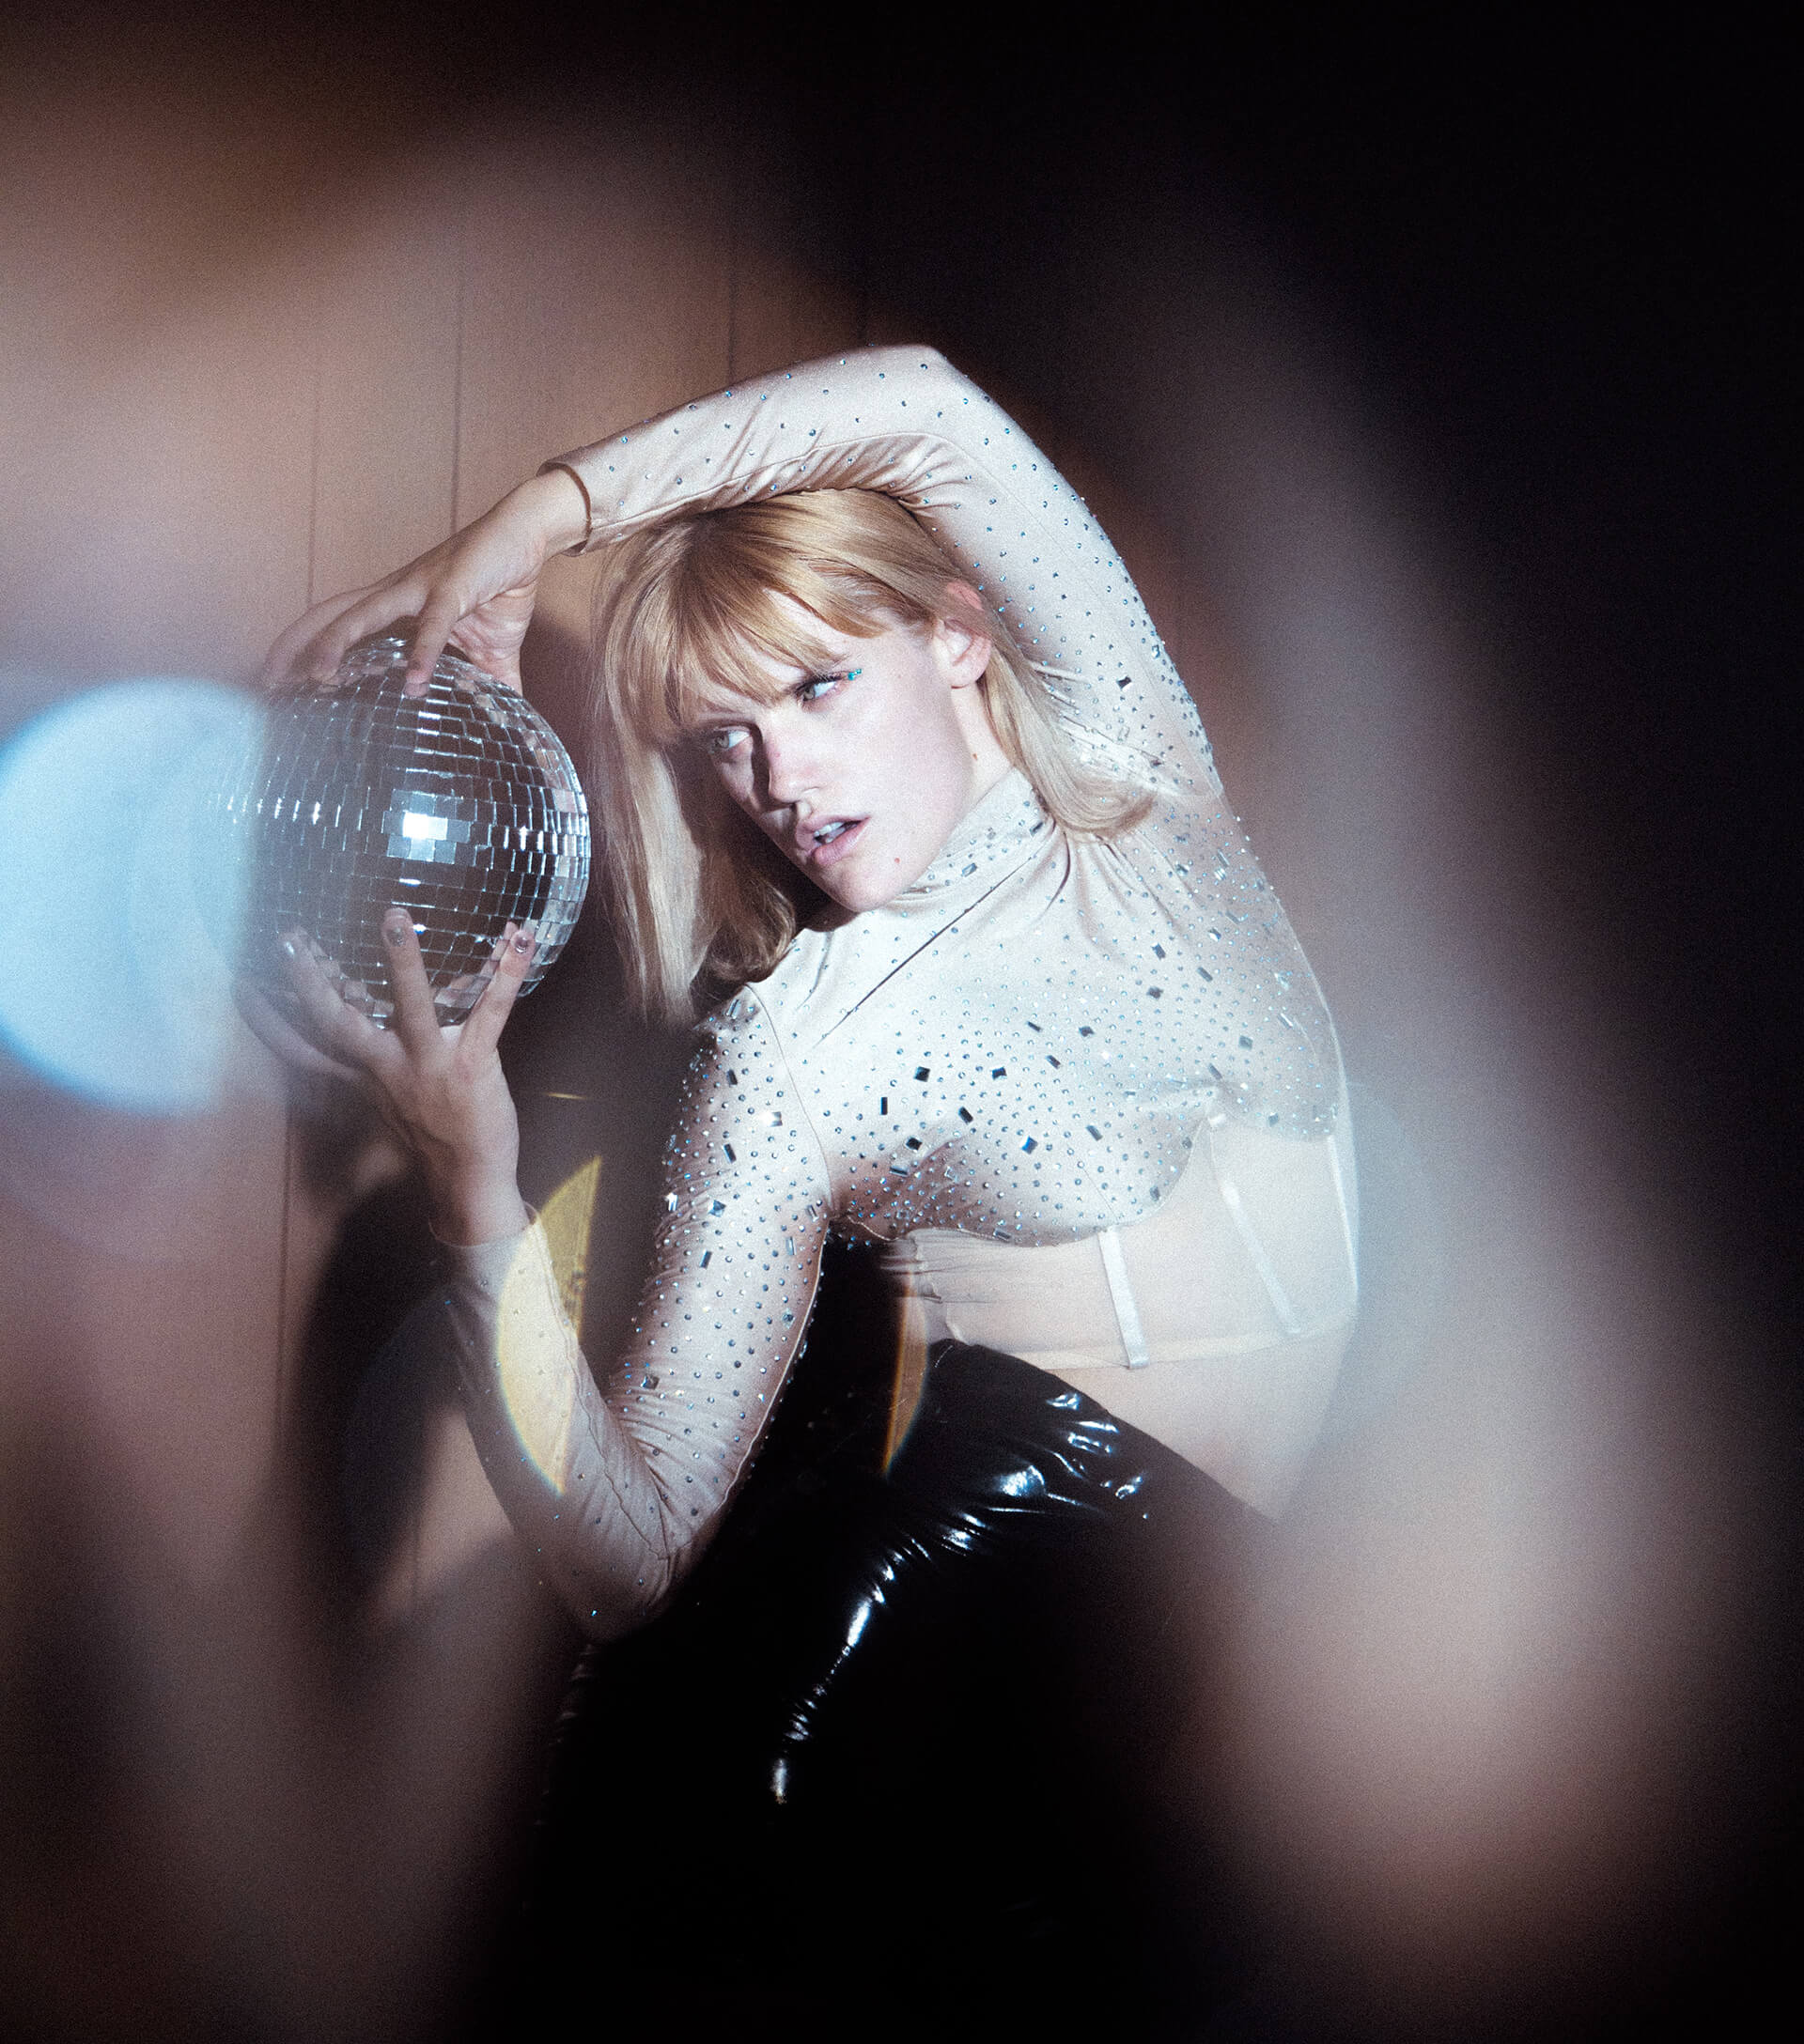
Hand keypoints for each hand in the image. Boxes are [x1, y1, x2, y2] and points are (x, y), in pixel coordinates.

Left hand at [260, 467, 589, 697]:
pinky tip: (413, 686)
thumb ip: (493, 689)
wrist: (524, 536)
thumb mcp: (492, 650)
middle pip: (328, 616)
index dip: (302, 649)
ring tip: (319, 679)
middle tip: (267, 683)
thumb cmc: (498, 586)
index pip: (335, 624)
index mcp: (393, 604)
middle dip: (293, 646)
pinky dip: (420, 655)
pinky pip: (432, 625)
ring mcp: (419, 589)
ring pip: (362, 615)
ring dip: (336, 644)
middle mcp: (393, 594)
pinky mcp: (454, 590)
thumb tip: (510, 730)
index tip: (276, 682)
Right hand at [262, 910, 536, 1244]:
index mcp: (366, 1073)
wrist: (469, 1180)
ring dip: (403, 961)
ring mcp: (428, 1065)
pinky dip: (507, 973)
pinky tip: (519, 940)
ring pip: (410, 1007)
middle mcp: (387, 1067)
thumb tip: (390, 1006)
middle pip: (337, 1021)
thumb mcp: (396, 1092)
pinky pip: (489, 1012)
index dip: (268, 1020)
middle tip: (287, 938)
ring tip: (394, 916)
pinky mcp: (471, 1065)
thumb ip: (387, 1050)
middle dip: (309, 980)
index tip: (240, 985)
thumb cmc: (436, 1130)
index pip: (305, 1046)